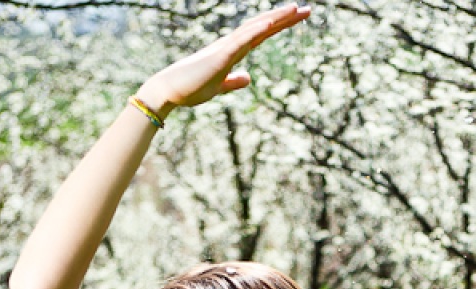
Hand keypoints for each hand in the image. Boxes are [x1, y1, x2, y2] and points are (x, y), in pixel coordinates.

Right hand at [136, 4, 310, 115]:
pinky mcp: (219, 56)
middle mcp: (230, 45)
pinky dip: (255, 31)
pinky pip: (240, 41)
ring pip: (254, 29)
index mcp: (232, 52)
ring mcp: (225, 48)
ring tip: (296, 9)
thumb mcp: (219, 87)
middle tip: (307, 9)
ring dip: (275, 19)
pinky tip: (269, 23)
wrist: (168, 92)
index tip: (298, 18)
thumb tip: (249, 78)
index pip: (261, 35)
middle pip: (262, 27)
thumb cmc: (190, 89)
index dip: (279, 25)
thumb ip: (234, 82)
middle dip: (284, 18)